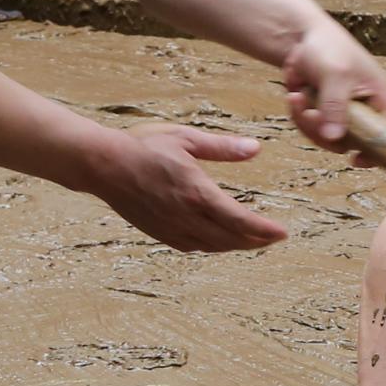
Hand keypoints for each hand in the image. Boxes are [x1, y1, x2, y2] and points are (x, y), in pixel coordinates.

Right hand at [80, 124, 285, 251]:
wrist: (102, 164)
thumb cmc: (143, 146)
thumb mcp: (186, 138)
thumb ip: (223, 147)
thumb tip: (256, 148)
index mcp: (196, 192)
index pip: (239, 220)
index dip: (264, 230)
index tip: (283, 233)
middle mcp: (185, 216)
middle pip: (229, 239)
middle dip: (255, 241)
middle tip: (274, 238)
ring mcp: (170, 227)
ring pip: (211, 246)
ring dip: (235, 245)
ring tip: (253, 240)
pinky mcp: (158, 232)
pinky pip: (191, 246)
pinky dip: (211, 246)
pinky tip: (218, 240)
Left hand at [279, 16, 385, 149]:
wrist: (301, 35)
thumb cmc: (329, 47)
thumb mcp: (336, 74)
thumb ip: (336, 106)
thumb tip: (335, 138)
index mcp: (380, 100)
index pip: (385, 136)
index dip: (374, 152)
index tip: (355, 160)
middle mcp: (365, 111)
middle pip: (350, 142)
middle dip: (324, 129)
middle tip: (309, 112)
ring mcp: (342, 114)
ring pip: (325, 137)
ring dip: (306, 120)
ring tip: (296, 96)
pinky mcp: (322, 114)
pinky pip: (309, 128)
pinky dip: (298, 114)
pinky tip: (294, 93)